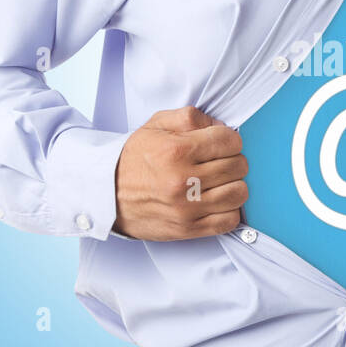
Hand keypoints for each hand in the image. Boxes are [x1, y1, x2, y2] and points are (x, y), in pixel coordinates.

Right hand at [112, 106, 247, 240]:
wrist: (106, 194)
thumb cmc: (134, 159)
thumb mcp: (156, 125)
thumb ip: (191, 117)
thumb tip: (220, 125)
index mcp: (176, 150)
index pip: (230, 141)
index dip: (229, 139)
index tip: (221, 144)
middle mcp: (182, 180)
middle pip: (238, 166)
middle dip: (233, 160)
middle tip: (219, 162)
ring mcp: (186, 208)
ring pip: (239, 193)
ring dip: (234, 185)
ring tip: (220, 182)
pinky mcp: (187, 229)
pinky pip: (229, 220)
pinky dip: (229, 210)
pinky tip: (217, 202)